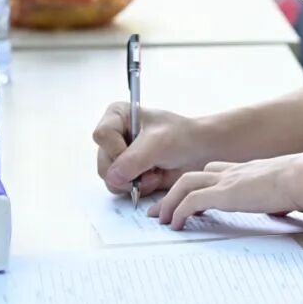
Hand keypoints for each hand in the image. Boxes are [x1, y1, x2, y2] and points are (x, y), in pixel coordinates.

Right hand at [92, 102, 209, 195]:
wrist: (200, 152)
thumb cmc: (183, 137)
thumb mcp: (158, 143)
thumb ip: (133, 159)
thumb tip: (112, 177)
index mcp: (117, 115)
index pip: (102, 135)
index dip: (118, 149)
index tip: (141, 151)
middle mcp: (114, 135)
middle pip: (103, 162)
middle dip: (130, 171)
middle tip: (152, 169)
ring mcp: (118, 156)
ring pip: (110, 178)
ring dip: (135, 181)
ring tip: (155, 173)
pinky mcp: (126, 173)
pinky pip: (120, 188)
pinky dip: (138, 188)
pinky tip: (154, 178)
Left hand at [154, 151, 302, 228]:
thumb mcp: (292, 192)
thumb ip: (286, 199)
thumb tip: (293, 210)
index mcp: (250, 171)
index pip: (218, 171)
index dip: (201, 184)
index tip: (191, 198)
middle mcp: (235, 172)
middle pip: (194, 176)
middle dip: (174, 193)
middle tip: (162, 210)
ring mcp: (228, 180)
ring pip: (185, 184)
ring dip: (170, 201)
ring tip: (162, 219)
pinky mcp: (224, 193)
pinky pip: (191, 201)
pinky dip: (179, 211)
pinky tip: (176, 224)